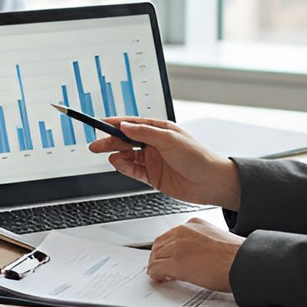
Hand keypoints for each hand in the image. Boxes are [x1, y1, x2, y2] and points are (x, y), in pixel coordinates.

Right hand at [87, 119, 239, 210]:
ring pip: (128, 156)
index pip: (132, 124)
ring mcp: (153, 160)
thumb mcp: (170, 140)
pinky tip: (119, 164)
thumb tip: (126, 126)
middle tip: (96, 145)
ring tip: (109, 156)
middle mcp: (155, 144)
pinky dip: (124, 167)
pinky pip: (134, 170)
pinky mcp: (153, 176)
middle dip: (110, 141)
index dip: (115, 123)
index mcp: (159, 130)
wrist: (211, 183)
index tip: (100, 123)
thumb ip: (145, 133)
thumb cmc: (198, 157)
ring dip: (117, 155)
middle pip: (126, 141)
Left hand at [147, 216, 244, 291]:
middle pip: (159, 245)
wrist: (242, 262)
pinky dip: (155, 275)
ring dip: (157, 266)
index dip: (166, 249)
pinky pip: (156, 269)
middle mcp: (182, 232)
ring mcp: (177, 247)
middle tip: (162, 268)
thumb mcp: (215, 240)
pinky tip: (161, 280)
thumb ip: (200, 243)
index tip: (167, 257)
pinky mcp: (176, 263)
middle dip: (159, 257)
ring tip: (162, 276)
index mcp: (192, 224)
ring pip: (155, 256)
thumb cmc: (236, 255)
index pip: (170, 235)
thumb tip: (194, 255)